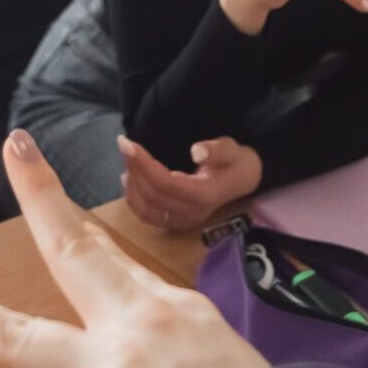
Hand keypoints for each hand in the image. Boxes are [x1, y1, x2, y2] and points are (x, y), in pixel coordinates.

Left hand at [116, 134, 261, 230]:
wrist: (242, 181)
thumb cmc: (235, 162)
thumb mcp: (232, 149)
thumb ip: (217, 150)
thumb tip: (196, 151)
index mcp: (205, 195)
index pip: (166, 183)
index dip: (143, 164)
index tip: (128, 143)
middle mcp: (192, 213)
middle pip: (152, 195)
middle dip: (134, 169)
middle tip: (125, 145)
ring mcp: (184, 222)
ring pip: (146, 209)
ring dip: (131, 185)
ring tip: (128, 160)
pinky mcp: (176, 224)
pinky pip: (148, 216)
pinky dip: (134, 200)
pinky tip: (129, 180)